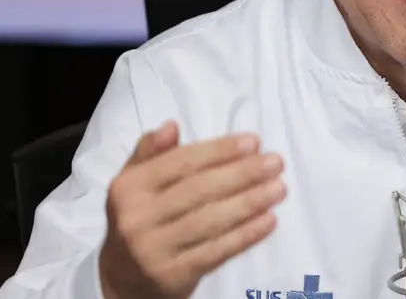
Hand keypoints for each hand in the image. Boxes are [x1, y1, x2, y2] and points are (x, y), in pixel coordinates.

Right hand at [98, 121, 285, 298]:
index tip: (254, 142)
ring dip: (250, 202)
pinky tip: (269, 220)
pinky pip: (216, 252)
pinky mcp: (172, 276)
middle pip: (199, 190)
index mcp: (128, 187)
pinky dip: (245, 235)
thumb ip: (151, 152)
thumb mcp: (136, 183)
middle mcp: (136, 218)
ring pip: (210, 221)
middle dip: (242, 174)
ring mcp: (153, 250)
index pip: (181, 163)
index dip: (219, 151)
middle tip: (276, 163)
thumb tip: (171, 126)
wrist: (126, 278)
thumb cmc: (141, 217)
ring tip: (279, 188)